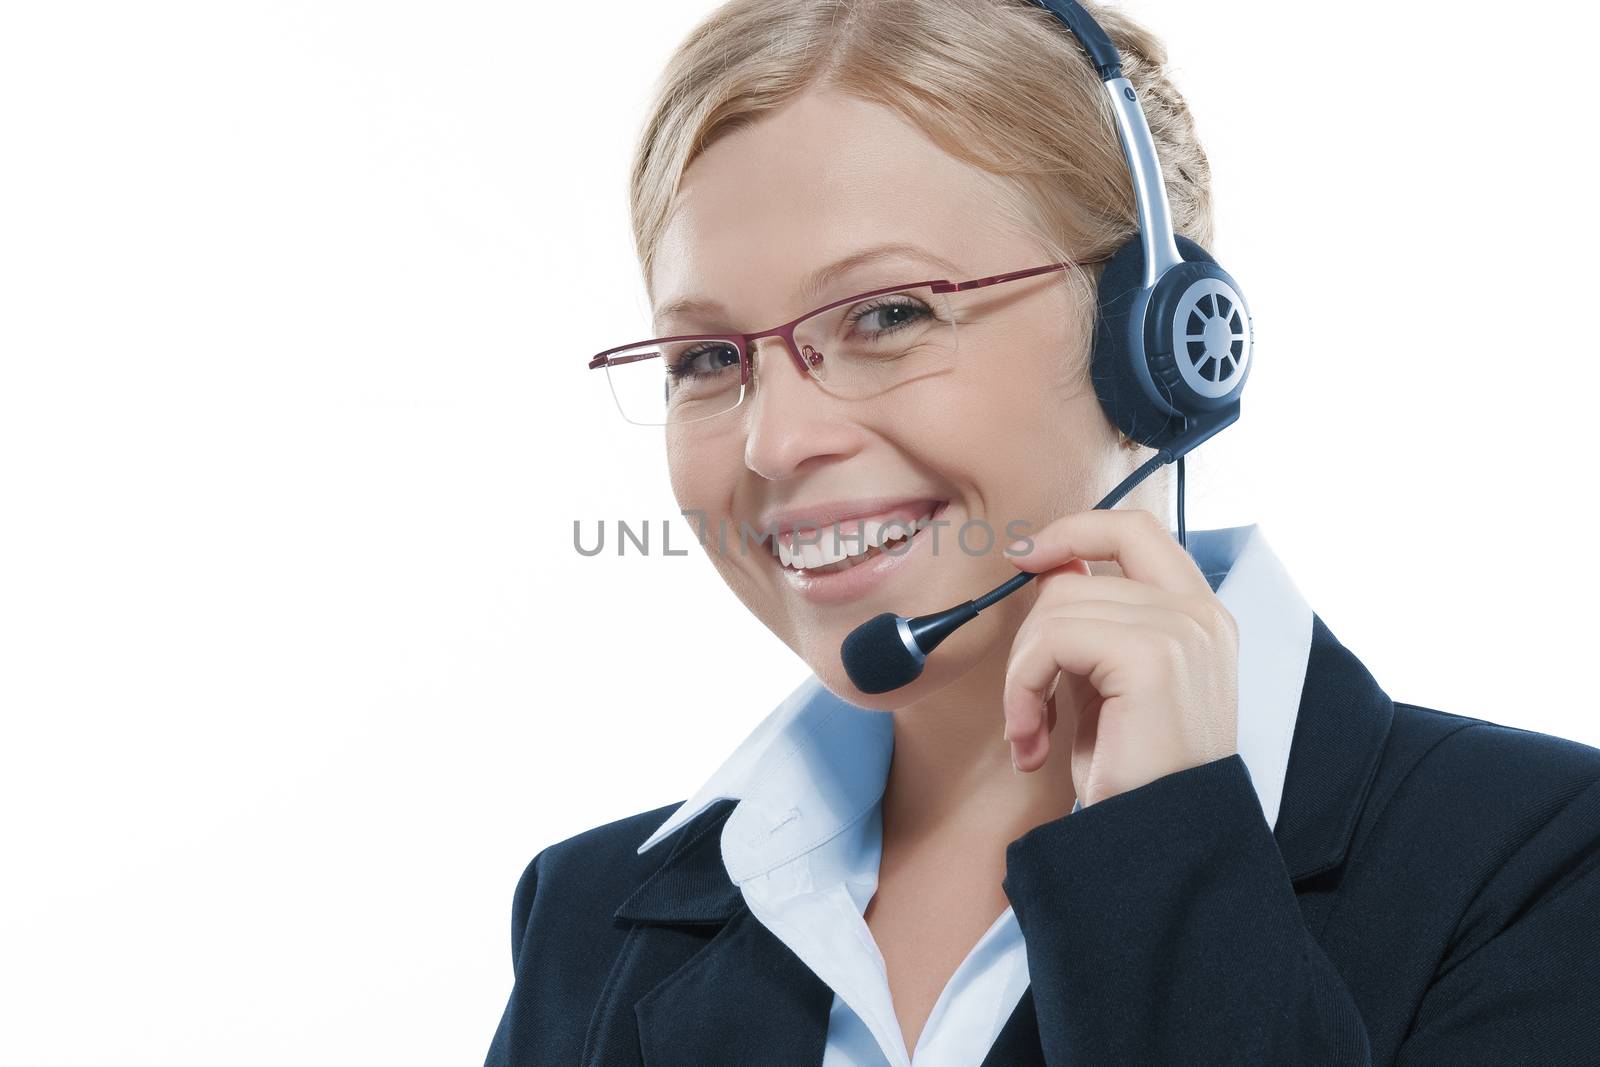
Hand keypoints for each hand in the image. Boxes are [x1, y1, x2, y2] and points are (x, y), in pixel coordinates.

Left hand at [1000, 508, 1239, 807]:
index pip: (1135, 530)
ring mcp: (1182, 629)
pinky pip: (1051, 641)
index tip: (1025, 557)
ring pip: (1054, 609)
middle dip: (1030, 638)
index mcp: (1199, 615)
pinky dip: (1023, 689)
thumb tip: (1047, 567)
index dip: (1074, 530)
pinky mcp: (1151, 654)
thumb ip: (1092, 623)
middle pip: (1076, 574)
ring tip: (1031, 733)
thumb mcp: (1108, 684)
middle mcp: (1200, 614)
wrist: (1159, 843)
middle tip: (1025, 706)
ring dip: (1022, 677)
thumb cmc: (1134, 777)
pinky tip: (1034, 740)